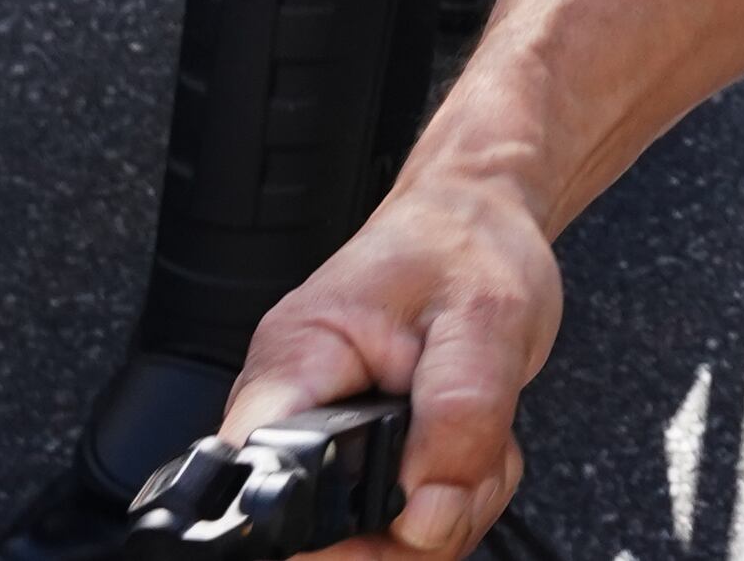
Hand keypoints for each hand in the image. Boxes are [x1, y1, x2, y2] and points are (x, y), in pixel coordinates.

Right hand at [219, 169, 561, 555]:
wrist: (480, 215)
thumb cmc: (466, 242)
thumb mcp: (484, 319)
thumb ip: (460, 418)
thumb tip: (428, 514)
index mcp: (295, 365)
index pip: (258, 475)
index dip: (311, 525)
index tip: (380, 524)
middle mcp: (300, 409)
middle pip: (320, 533)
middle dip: (406, 530)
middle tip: (463, 476)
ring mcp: (333, 438)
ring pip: (375, 538)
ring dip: (446, 513)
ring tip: (478, 447)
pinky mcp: (368, 455)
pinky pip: (407, 522)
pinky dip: (456, 502)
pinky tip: (475, 451)